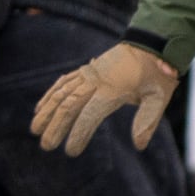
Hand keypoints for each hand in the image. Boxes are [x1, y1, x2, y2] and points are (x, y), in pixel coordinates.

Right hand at [32, 43, 180, 156]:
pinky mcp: (86, 70)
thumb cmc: (159, 74)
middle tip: (46, 146)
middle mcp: (95, 81)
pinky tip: (40, 107)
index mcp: (113, 90)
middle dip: (55, 126)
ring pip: (61, 93)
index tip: (71, 151)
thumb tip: (139, 146)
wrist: (153, 44)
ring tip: (34, 129)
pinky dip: (50, 94)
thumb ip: (148, 120)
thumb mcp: (160, 97)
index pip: (89, 115)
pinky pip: (63, 82)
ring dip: (46, 112)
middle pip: (69, 106)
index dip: (78, 134)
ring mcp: (88, 74)